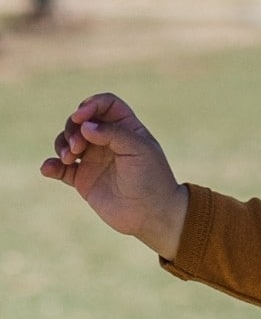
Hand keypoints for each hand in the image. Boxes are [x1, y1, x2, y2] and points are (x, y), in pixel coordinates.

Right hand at [40, 93, 188, 259]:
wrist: (151, 213)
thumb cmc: (151, 178)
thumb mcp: (139, 150)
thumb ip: (114, 134)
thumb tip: (84, 125)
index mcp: (126, 128)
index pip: (106, 105)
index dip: (91, 105)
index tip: (81, 117)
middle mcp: (108, 141)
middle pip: (80, 121)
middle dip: (72, 129)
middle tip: (78, 148)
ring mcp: (94, 159)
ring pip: (67, 141)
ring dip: (61, 145)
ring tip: (69, 159)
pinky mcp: (83, 179)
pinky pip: (60, 168)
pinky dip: (51, 166)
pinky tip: (49, 169)